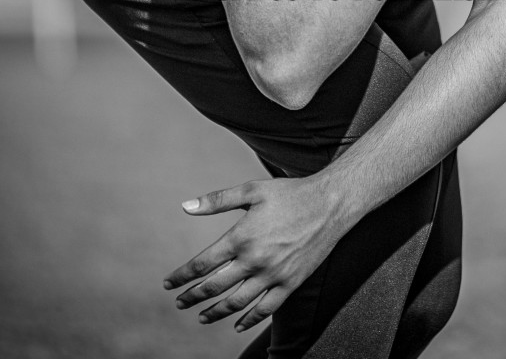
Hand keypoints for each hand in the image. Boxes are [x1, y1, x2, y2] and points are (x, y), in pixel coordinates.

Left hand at [164, 175, 343, 331]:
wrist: (329, 204)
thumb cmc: (289, 193)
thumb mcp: (252, 190)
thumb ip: (216, 201)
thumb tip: (185, 207)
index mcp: (241, 237)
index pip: (202, 264)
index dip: (182, 276)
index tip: (168, 283)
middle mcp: (254, 260)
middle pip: (215, 287)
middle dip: (193, 297)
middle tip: (179, 302)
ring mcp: (273, 275)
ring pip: (237, 303)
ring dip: (215, 312)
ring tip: (202, 317)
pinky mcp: (290, 284)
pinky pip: (266, 309)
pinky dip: (249, 320)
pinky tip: (238, 324)